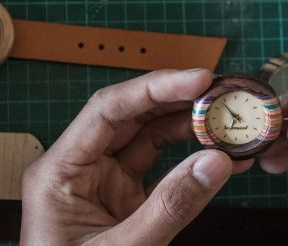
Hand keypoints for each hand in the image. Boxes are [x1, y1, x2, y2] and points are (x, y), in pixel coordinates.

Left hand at [20, 69, 252, 245]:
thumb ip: (170, 207)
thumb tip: (215, 162)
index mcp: (60, 170)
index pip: (108, 110)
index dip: (155, 89)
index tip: (198, 80)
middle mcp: (80, 166)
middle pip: (131, 117)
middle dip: (178, 102)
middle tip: (221, 94)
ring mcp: (103, 181)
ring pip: (148, 137)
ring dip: (189, 128)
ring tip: (228, 122)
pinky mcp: (123, 197)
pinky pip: (159, 167)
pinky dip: (189, 159)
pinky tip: (220, 156)